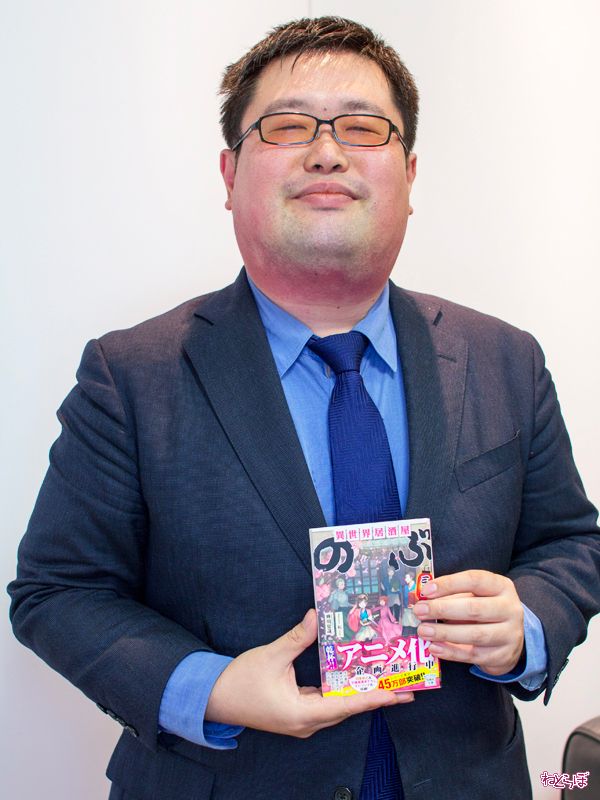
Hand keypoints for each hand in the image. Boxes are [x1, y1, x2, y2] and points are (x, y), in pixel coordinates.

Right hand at [205, 609, 413, 737]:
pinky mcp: (297, 714)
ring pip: (339, 708)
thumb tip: (317, 615)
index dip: (374, 699)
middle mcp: (307, 723)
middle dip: (376, 697)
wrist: (214, 698)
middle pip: (348, 709)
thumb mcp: (272, 655)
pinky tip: (355, 680)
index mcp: (303, 713)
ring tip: (386, 682)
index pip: (347, 706)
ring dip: (361, 695)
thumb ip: (297, 637)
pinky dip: (343, 693)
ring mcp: (302, 721)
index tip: (397, 694)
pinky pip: (327, 704)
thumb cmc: (241, 681)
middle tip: (403, 687)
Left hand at [412, 570, 523, 675]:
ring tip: (423, 631)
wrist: (511, 638)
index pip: (474, 580)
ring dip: (445, 633)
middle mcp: (510, 609)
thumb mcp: (477, 595)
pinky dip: (451, 652)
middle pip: (474, 608)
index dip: (449, 584)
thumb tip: (425, 599)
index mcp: (501, 586)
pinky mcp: (503, 656)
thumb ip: (454, 595)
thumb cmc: (486, 609)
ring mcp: (510, 634)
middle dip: (442, 609)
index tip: (426, 590)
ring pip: (475, 634)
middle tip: (420, 611)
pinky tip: (434, 647)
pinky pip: (474, 655)